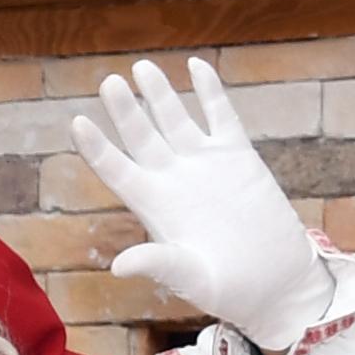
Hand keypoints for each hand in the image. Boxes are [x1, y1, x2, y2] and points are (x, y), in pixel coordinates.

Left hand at [68, 58, 335, 348]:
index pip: (116, 170)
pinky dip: (210, 91)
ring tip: (142, 68)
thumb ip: (160, 264)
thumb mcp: (191, 279)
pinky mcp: (238, 155)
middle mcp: (172, 179)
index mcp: (153, 207)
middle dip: (125, 110)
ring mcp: (204, 163)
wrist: (276, 283)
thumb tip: (118, 266)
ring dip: (159, 94)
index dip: (97, 147)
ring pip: (174, 118)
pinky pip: (220, 116)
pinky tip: (196, 66)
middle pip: (141, 136)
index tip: (78, 122)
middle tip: (109, 82)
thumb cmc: (228, 289)